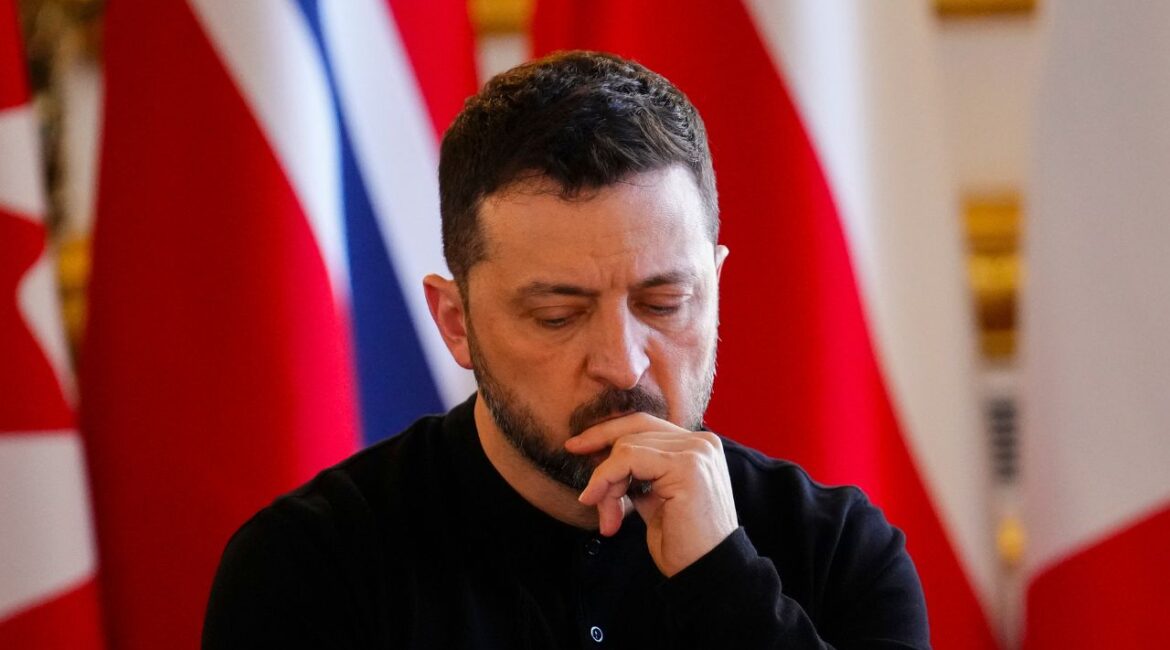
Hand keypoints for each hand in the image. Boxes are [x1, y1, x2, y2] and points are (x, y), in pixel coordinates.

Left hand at [565, 413, 738, 576]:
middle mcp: (702, 442)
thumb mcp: (654, 497)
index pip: (643, 425)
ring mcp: (697, 451)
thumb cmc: (681, 542)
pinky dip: (607, 479)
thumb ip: (635, 472)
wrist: (705, 572)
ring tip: (609, 516)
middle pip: (632, 432)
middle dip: (604, 467)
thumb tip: (596, 451)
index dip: (606, 432)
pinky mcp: (687, 466)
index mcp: (697, 446)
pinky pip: (628, 459)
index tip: (575, 447)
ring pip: (626, 447)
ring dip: (606, 482)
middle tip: (589, 498)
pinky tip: (600, 503)